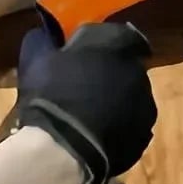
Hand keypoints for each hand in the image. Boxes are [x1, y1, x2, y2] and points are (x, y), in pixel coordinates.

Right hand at [13, 22, 156, 183]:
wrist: (64, 149)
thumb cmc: (50, 95)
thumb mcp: (37, 59)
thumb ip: (44, 41)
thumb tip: (45, 35)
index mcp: (118, 46)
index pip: (122, 36)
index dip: (105, 46)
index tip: (87, 56)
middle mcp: (139, 71)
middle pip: (127, 68)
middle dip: (110, 75)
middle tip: (84, 88)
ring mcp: (145, 105)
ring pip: (131, 98)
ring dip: (116, 102)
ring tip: (90, 117)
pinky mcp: (144, 136)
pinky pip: (131, 125)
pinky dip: (118, 127)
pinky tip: (97, 136)